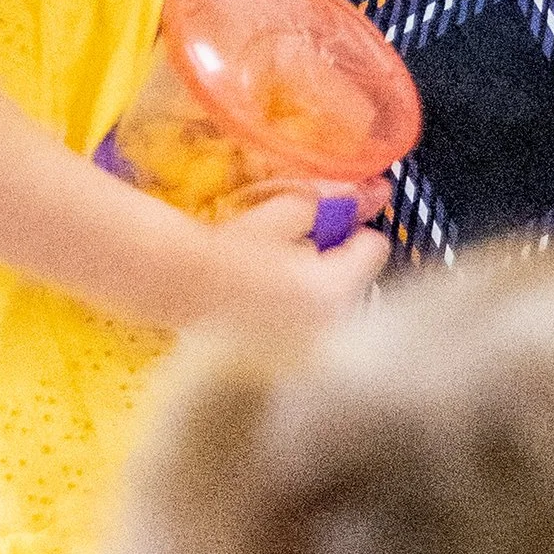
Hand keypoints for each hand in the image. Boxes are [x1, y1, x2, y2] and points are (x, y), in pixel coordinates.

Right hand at [193, 193, 388, 337]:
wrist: (178, 288)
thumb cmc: (232, 247)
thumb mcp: (287, 212)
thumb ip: (332, 203)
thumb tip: (372, 191)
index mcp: (337, 291)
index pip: (375, 248)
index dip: (357, 226)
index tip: (336, 215)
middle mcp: (332, 328)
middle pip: (359, 280)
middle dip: (340, 258)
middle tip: (303, 240)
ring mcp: (310, 351)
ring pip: (336, 305)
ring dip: (322, 286)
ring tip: (282, 269)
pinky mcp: (286, 362)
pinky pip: (312, 328)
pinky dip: (301, 311)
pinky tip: (271, 297)